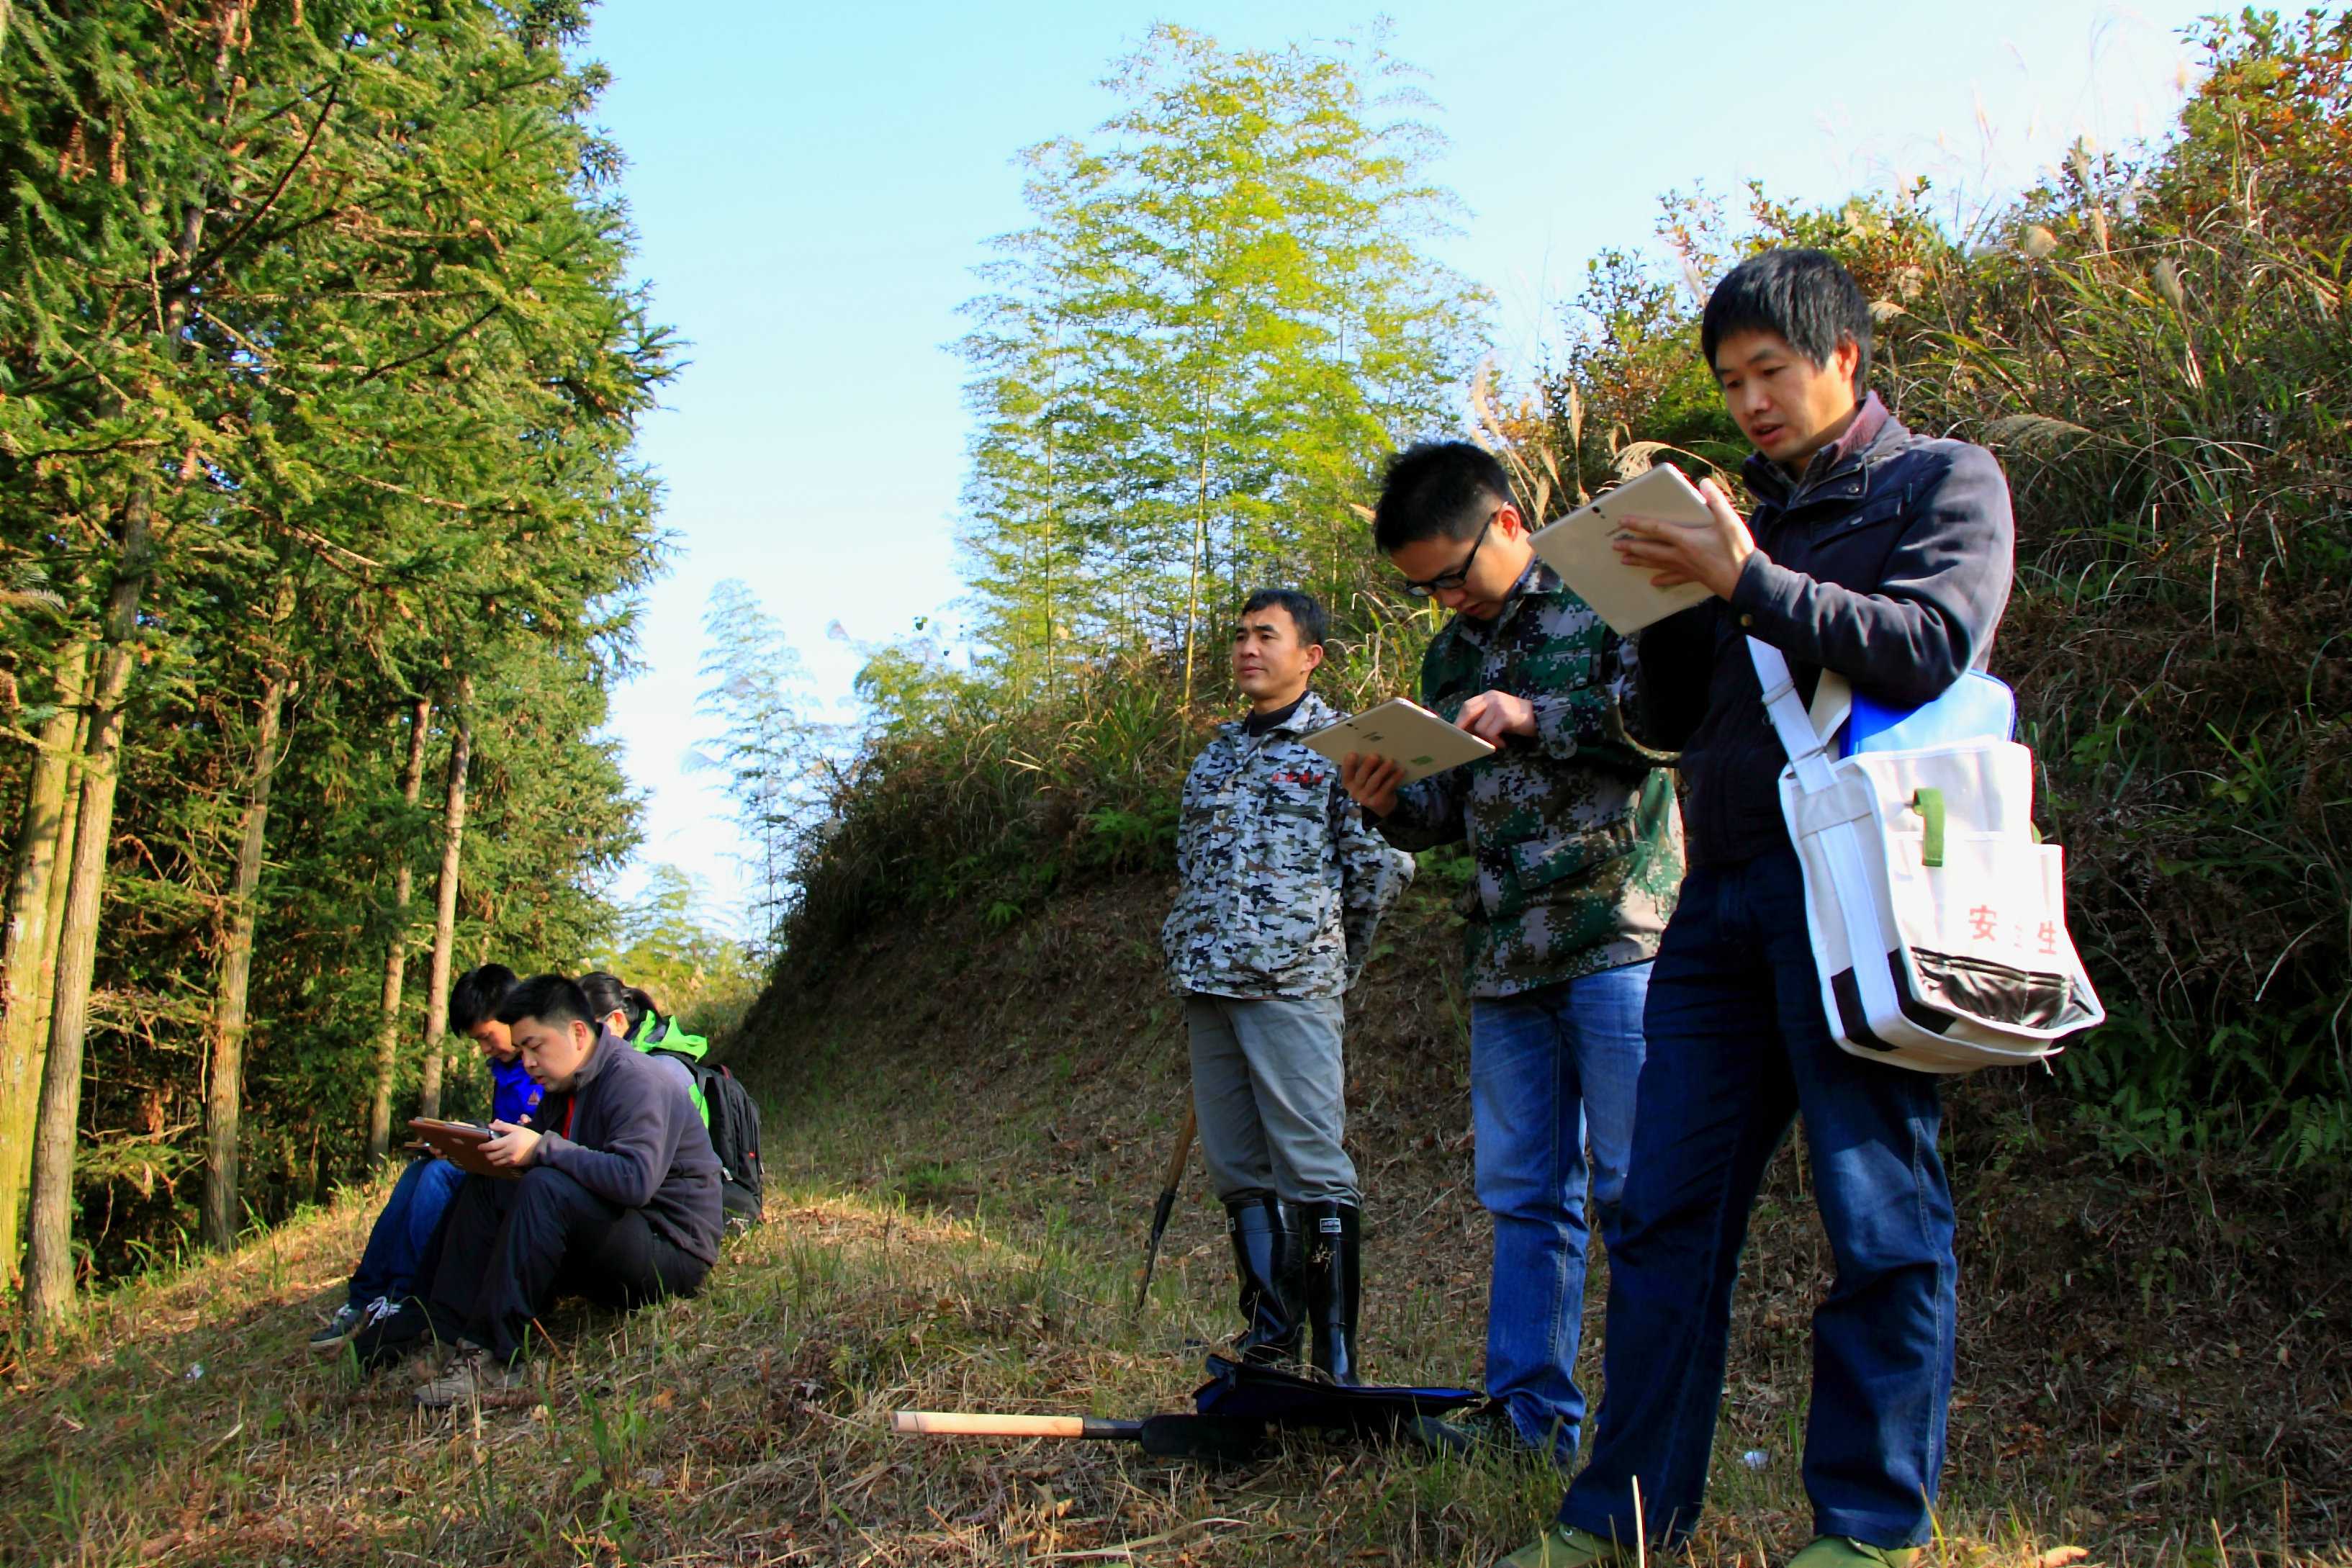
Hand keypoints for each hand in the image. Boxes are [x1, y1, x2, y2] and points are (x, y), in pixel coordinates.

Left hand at [483, 1119, 541, 1168]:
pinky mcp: (514, 1164)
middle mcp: (508, 1152)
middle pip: (490, 1156)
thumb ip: (503, 1126)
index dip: (483, 1146)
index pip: (490, 1146)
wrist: (540, 1148)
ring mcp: (511, 1159)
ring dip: (492, 1158)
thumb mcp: (516, 1128)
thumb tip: (490, 1125)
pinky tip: (502, 1157)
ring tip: (494, 1154)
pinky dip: (499, 1161)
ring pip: (495, 1162)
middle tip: (487, 1150)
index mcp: (508, 1141)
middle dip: (486, 1153)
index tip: (480, 1146)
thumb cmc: (528, 1136)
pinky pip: (502, 1165)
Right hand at [1340, 751, 1403, 817]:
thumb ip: (1366, 767)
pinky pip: (1387, 788)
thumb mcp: (1365, 777)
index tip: (1353, 753)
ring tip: (1390, 761)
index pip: (1346, 772)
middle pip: (1361, 777)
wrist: (1380, 807)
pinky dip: (1394, 778)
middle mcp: (1354, 791)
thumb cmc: (1371, 785)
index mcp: (1348, 782)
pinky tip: (1401, 771)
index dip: (1348, 763)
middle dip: (1367, 766)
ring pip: (1374, 782)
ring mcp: (1366, 798)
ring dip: (1383, 771)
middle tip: (1375, 756)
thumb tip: (1376, 749)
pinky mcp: (1378, 801)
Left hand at [1454, 690, 1535, 743]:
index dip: (1460, 719)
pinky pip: (1490, 732)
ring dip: (1485, 738)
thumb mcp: (1498, 713)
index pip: (1467, 705)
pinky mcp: (1504, 716)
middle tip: (1464, 740)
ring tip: (1496, 742)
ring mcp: (1498, 706)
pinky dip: (1494, 741)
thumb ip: (1483, 717)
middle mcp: (1492, 697)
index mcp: (1489, 695)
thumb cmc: (1517, 719)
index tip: (1456, 732)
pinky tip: (1503, 743)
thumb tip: (1465, 730)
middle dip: (1463, 728)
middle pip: (1468, 712)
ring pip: (1479, 726)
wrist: (1541, 717)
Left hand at [1609, 477, 1757, 598]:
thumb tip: (1704, 483)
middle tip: (1615, 546)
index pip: (1656, 529)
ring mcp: (1686, 568)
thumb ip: (1716, 501)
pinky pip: (1673, 578)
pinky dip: (1662, 579)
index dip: (1638, 524)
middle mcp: (1681, 555)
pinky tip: (1654, 582)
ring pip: (1657, 564)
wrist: (1746, 581)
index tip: (1622, 522)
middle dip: (1632, 546)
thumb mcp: (1729, 522)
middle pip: (1650, 550)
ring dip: (1640, 561)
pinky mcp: (1694, 577)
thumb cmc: (1737, 551)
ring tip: (1624, 561)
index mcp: (1686, 539)